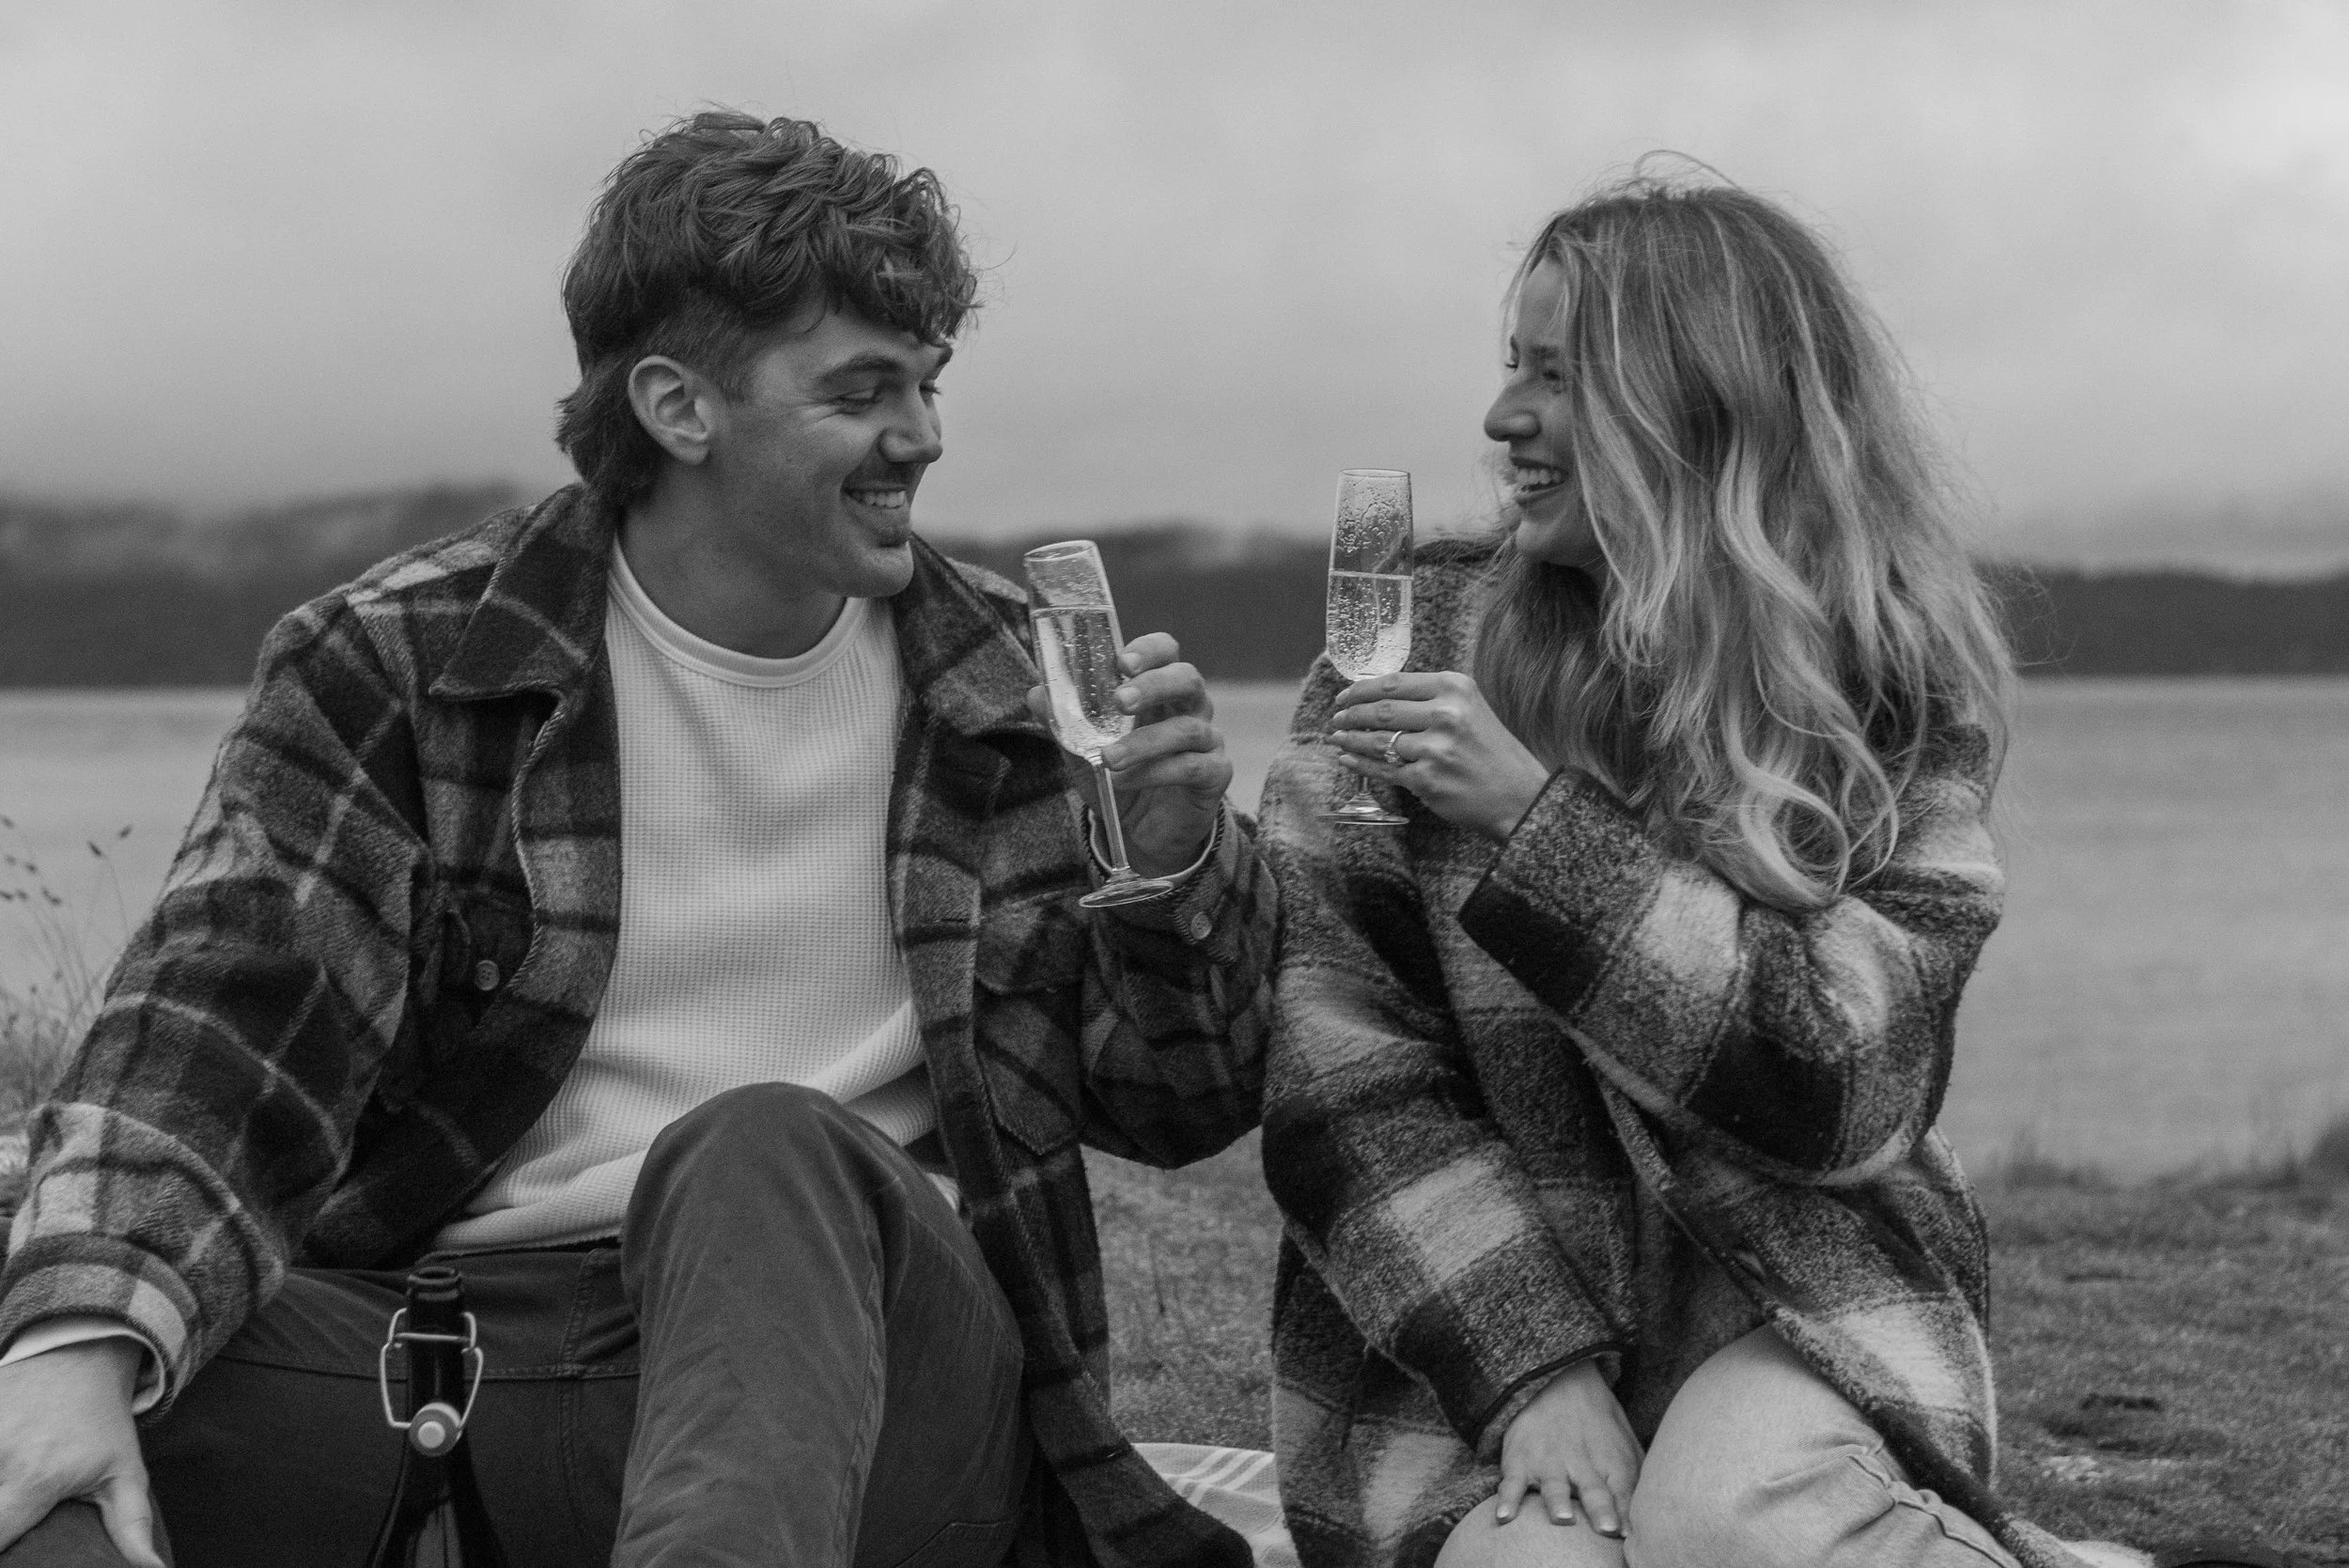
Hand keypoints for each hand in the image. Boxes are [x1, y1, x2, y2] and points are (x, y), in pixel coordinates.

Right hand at [0, 1339, 165, 1566]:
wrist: (81, 1352)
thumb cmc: (104, 1420)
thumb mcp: (125, 1472)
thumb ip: (130, 1527)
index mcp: (36, 1479)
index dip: (1, 1550)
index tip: (13, 1550)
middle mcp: (0, 1456)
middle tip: (17, 1514)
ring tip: (13, 1487)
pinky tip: (3, 1462)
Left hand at [1028, 632, 1230, 877]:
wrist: (1144, 833)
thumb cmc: (1121, 778)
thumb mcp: (1084, 750)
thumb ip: (1065, 723)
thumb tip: (1037, 694)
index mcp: (1161, 690)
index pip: (1166, 653)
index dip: (1148, 651)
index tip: (1121, 662)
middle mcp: (1191, 708)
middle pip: (1187, 679)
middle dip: (1153, 685)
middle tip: (1121, 700)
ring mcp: (1208, 740)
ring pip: (1185, 729)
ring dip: (1143, 742)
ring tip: (1108, 758)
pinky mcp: (1216, 774)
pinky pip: (1191, 767)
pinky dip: (1154, 773)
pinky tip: (1125, 782)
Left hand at [1327, 671, 1552, 840]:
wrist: (1520, 796)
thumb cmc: (1492, 752)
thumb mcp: (1470, 709)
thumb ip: (1431, 699)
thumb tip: (1379, 696)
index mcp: (1455, 688)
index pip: (1393, 683)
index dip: (1360, 690)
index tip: (1344, 696)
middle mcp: (1445, 713)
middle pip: (1380, 709)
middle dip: (1350, 714)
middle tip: (1337, 718)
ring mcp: (1435, 747)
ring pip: (1377, 739)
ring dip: (1349, 739)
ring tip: (1337, 738)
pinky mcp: (1426, 778)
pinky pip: (1382, 769)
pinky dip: (1360, 764)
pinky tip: (1348, 759)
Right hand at [1494, 1359, 1642, 1537]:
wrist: (1559, 1379)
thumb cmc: (1599, 1422)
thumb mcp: (1625, 1442)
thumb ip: (1637, 1478)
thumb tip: (1651, 1513)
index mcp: (1611, 1461)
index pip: (1623, 1492)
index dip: (1627, 1512)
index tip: (1630, 1533)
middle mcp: (1581, 1464)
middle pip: (1593, 1491)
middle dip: (1601, 1510)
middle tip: (1607, 1528)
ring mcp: (1549, 1463)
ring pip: (1554, 1486)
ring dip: (1558, 1502)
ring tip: (1563, 1517)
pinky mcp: (1520, 1461)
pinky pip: (1512, 1482)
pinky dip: (1508, 1499)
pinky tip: (1505, 1515)